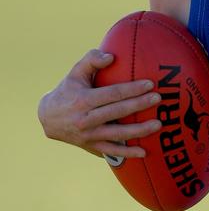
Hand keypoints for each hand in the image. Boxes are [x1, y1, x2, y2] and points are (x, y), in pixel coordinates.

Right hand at [38, 49, 161, 157]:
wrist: (48, 119)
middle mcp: (86, 118)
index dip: (132, 89)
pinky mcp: (92, 146)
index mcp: (83, 99)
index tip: (149, 84)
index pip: (112, 93)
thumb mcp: (74, 73)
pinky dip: (128, 154)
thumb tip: (111, 57)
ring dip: (139, 130)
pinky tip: (144, 152)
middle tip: (158, 99)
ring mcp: (90, 135)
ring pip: (118, 133)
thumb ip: (91, 60)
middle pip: (118, 112)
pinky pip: (112, 151)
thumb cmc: (67, 91)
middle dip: (139, 105)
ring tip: (158, 124)